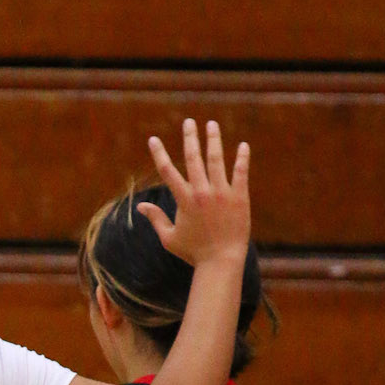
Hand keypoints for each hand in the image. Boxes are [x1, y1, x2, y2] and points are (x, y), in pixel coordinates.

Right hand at [140, 118, 250, 268]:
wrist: (221, 262)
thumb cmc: (194, 253)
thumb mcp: (169, 238)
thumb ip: (156, 219)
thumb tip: (141, 206)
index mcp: (184, 200)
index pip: (168, 171)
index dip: (159, 153)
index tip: (153, 139)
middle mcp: (202, 192)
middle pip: (193, 158)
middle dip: (190, 137)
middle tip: (188, 122)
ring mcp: (222, 193)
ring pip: (216, 159)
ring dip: (213, 140)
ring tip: (211, 124)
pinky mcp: (240, 197)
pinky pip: (241, 172)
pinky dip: (242, 158)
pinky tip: (242, 146)